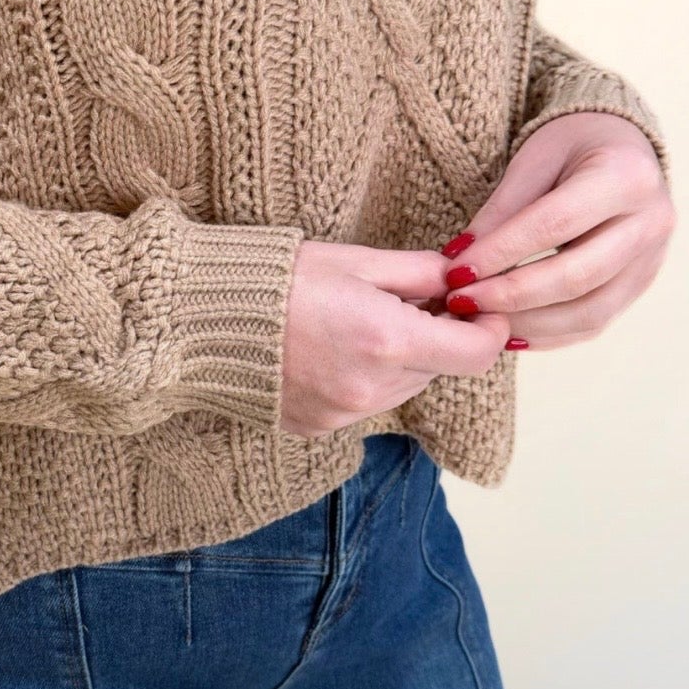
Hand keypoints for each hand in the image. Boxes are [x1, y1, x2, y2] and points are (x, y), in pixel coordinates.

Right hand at [279, 240, 510, 435]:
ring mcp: (344, 414)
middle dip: (434, 338)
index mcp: (387, 339)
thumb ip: (421, 272)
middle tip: (402, 302)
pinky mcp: (319, 427)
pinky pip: (363, 405)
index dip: (487, 330)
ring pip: (402, 388)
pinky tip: (326, 351)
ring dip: (398, 360)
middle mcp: (371, 387)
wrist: (200, 319)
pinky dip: (362, 380)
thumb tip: (462, 280)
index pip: (476, 354)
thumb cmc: (276, 278)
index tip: (477, 310)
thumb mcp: (355, 260)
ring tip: (355, 324)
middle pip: (438, 370)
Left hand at [434, 112, 675, 350]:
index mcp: (626, 177)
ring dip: (528, 324)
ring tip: (480, 321)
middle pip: (576, 276)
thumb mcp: (532, 160)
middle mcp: (651, 222)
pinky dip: (550, 334)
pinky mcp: (642, 284)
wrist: (621, 148)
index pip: (554, 225)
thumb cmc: (571, 147)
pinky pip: (596, 322)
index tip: (455, 273)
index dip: (500, 253)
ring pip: (590, 312)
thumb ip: (501, 210)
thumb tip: (459, 262)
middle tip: (461, 303)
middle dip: (511, 296)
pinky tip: (510, 333)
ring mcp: (653, 259)